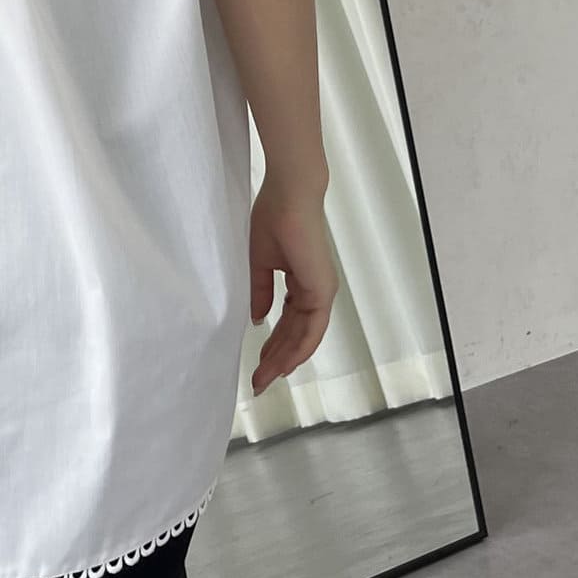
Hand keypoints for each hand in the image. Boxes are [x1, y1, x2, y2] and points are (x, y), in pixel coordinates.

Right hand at [247, 179, 336, 393]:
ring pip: (305, 338)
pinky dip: (297, 348)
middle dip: (276, 360)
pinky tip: (282, 364)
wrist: (289, 196)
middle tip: (258, 382)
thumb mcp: (259, 263)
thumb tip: (259, 320)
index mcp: (303, 283)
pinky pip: (311, 329)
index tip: (256, 365)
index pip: (288, 323)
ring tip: (264, 379)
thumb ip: (259, 292)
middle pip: (296, 336)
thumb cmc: (273, 218)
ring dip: (284, 360)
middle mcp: (315, 291)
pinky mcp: (321, 290)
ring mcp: (321, 292)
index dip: (272, 346)